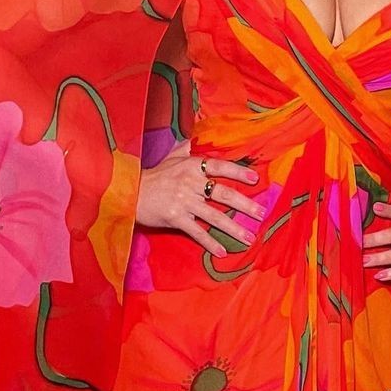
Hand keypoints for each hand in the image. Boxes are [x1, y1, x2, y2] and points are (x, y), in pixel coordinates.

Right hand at [135, 137, 266, 257]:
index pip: (220, 167)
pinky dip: (210, 243)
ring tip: (249, 237)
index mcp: (192, 166)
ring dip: (234, 228)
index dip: (238, 172)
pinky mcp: (175, 218)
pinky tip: (222, 252)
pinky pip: (197, 232)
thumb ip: (184, 150)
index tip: (255, 179)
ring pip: (214, 216)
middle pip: (224, 194)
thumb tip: (191, 139)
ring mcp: (184, 201)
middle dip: (245, 205)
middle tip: (261, 213)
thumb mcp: (170, 159)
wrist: (129, 193)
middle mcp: (190, 183)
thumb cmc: (153, 176)